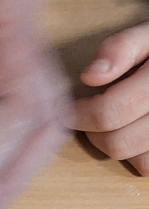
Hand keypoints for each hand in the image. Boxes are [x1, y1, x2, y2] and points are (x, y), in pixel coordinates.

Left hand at [75, 21, 148, 174]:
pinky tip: (135, 134)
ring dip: (116, 146)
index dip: (80, 113)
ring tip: (113, 124)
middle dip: (94, 133)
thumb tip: (91, 75)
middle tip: (87, 117)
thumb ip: (122, 47)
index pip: (109, 112)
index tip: (69, 108)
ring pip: (139, 161)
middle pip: (119, 143)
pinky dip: (139, 157)